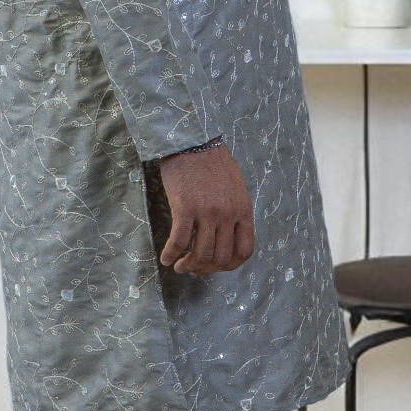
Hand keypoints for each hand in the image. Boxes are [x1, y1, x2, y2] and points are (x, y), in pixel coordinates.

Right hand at [156, 141, 254, 275]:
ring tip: (179, 266)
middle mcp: (228, 214)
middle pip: (221, 258)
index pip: (244, 251)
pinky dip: (171, 254)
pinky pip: (179, 241)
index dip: (230, 265)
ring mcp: (207, 212)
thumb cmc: (211, 162)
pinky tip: (165, 258)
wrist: (192, 141)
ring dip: (189, 266)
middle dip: (206, 269)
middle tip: (193, 269)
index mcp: (243, 210)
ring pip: (201, 254)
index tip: (216, 266)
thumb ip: (234, 212)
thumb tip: (225, 238)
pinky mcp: (185, 208)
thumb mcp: (235, 188)